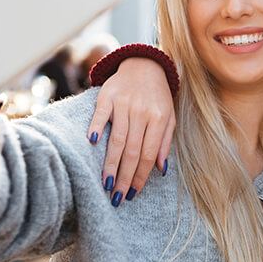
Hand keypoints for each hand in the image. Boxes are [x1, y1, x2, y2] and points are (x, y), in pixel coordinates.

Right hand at [87, 57, 174, 202]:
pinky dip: (96, 127)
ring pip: (116, 139)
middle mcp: (141, 112)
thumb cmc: (157, 96)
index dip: (140, 176)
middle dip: (124, 177)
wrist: (144, 64)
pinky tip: (92, 143)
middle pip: (132, 151)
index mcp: (159, 118)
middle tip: (117, 198)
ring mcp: (123, 103)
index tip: (133, 193)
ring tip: (106, 184)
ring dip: (110, 164)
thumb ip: (165, 142)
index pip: (148, 154)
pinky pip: (100, 114)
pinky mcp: (107, 95)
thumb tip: (161, 170)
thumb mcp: (169, 117)